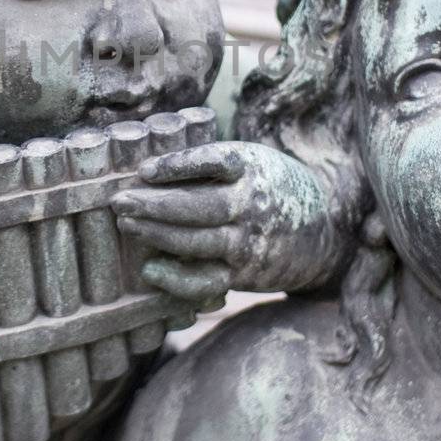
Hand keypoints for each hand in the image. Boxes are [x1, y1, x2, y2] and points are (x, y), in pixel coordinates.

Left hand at [111, 141, 332, 305]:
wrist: (321, 233)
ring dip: (156, 235)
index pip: (214, 161)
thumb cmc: (270, 187)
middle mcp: (254, 206)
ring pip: (196, 242)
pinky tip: (150, 268)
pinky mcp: (244, 273)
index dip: (177, 166)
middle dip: (153, 205)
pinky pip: (205, 280)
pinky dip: (175, 278)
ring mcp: (249, 243)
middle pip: (198, 206)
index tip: (145, 171)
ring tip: (127, 224)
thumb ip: (212, 162)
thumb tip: (149, 168)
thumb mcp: (253, 160)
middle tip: (119, 201)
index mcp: (254, 168)